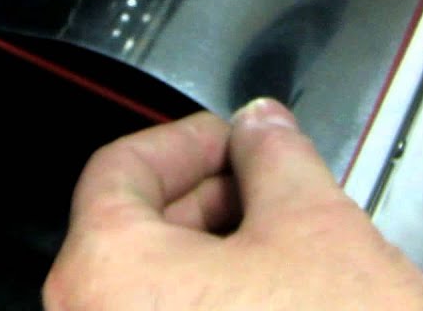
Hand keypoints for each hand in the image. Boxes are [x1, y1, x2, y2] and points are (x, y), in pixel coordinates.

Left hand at [43, 99, 422, 310]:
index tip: (233, 137)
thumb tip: (261, 130)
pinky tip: (280, 309)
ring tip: (292, 255)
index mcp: (105, 272)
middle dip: (211, 200)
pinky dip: (216, 310)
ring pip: (155, 291)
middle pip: (132, 232)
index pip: (120, 169)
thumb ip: (277, 159)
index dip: (186, 140)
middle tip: (273, 189)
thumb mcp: (317, 231)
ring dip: (219, 259)